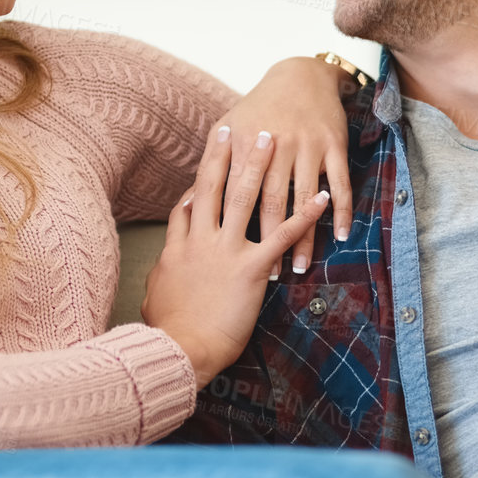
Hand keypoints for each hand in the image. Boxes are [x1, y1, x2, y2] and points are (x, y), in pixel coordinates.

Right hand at [142, 124, 328, 385]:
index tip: (206, 166)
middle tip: (235, 128)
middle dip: (225, 156)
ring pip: (244, 198)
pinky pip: (282, 235)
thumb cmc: (166, 332)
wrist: (178, 349)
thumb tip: (158, 276)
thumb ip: (160, 279)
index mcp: (177, 249)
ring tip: (271, 138)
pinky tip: (322, 196)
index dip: (196, 184)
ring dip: (259, 165)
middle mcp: (201, 241)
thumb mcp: (155, 298)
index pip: (187, 207)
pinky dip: (305, 215)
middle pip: (212, 187)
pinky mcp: (251, 268)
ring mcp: (225, 251)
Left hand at [215, 57, 356, 277]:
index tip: (229, 261)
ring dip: (304, 237)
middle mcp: (276, 143)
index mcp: (243, 142)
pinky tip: (341, 236)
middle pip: (271, 202)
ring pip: (305, 199)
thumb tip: (189, 202)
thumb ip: (212, 162)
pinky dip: (342, 211)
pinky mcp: (333, 145)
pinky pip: (341, 183)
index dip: (233, 228)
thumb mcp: (228, 126)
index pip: (235, 194)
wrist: (301, 76)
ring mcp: (307, 144)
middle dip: (268, 242)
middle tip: (266, 277)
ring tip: (298, 267)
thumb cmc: (258, 109)